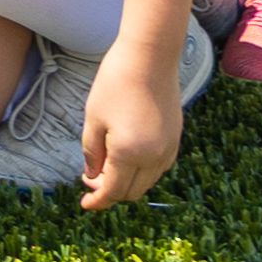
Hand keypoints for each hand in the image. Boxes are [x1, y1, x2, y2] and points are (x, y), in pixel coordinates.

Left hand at [81, 40, 184, 207]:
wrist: (150, 57)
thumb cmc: (116, 83)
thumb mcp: (94, 119)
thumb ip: (92, 153)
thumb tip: (92, 176)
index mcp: (130, 154)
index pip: (113, 191)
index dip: (97, 201)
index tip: (85, 204)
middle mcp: (154, 158)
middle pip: (132, 192)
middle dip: (110, 191)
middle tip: (90, 178)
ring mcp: (168, 149)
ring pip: (146, 182)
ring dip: (127, 182)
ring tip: (105, 165)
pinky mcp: (176, 139)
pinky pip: (158, 168)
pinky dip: (141, 171)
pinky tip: (126, 156)